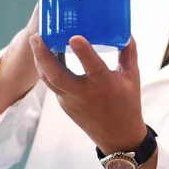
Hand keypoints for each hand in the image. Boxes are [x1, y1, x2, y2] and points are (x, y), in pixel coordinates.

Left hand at [29, 34, 146, 153]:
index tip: (74, 37)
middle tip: (36, 36)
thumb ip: (128, 53)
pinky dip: (47, 69)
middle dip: (43, 55)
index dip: (83, 52)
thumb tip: (126, 32)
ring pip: (49, 80)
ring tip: (36, 41)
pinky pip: (53, 85)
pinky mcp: (64, 104)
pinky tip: (46, 55)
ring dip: (40, 60)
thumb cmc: (128, 103)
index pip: (92, 67)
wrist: (118, 135)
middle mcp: (85, 93)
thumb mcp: (132, 77)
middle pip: (57, 75)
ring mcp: (71, 100)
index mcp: (105, 85)